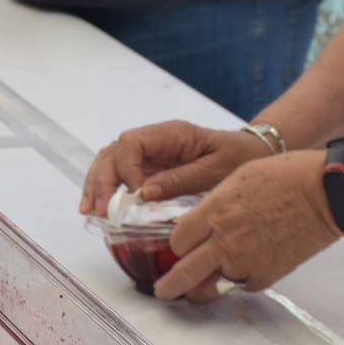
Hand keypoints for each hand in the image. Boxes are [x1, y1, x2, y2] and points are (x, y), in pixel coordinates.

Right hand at [80, 120, 271, 215]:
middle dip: (101, 180)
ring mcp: (149, 154)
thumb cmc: (241, 158)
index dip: (125, 169)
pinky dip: (104, 188)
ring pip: (109, 162)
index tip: (133, 195)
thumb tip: (143, 193)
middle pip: (114, 153)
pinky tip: (97, 206)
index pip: (132, 144)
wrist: (255, 153)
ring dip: (96, 185)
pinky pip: (118, 173)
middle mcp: (154, 140)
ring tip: (89, 210)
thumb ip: (181, 180)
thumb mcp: (218, 170)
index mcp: (171, 134)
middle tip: (98, 209)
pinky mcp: (148, 168)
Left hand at [154, 151, 339, 301]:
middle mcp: (225, 241)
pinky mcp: (269, 275)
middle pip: (183, 274)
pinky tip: (239, 273)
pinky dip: (238, 282)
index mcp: (214, 213)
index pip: (176, 241)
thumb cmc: (286, 176)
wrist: (328, 193)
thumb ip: (213, 204)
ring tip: (196, 291)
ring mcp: (246, 261)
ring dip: (202, 289)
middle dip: (169, 286)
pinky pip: (243, 286)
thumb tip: (198, 221)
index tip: (178, 247)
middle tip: (163, 291)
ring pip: (211, 288)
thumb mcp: (236, 178)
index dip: (175, 245)